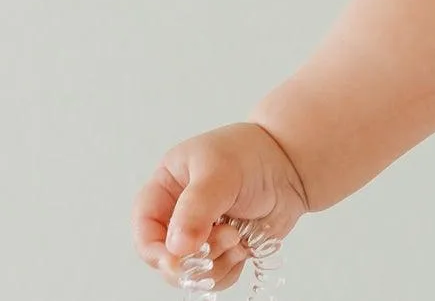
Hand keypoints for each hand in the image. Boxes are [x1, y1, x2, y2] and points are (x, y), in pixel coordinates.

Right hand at [131, 121, 310, 290]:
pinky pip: (215, 278)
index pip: (145, 228)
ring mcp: (200, 237)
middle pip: (166, 259)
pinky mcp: (223, 251)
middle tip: (226, 237)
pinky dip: (229, 270)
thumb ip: (197, 207)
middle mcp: (177, 217)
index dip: (155, 250)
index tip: (177, 259)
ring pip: (191, 274)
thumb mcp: (220, 171)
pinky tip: (244, 246)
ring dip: (215, 263)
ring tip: (237, 235)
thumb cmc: (250, 155)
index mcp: (165, 189)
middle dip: (194, 257)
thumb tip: (177, 248)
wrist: (290, 164)